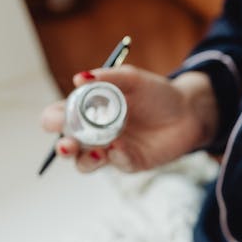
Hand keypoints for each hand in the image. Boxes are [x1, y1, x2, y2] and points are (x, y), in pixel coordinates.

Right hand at [40, 67, 215, 171]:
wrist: (188, 111)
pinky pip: (117, 164)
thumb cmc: (157, 93)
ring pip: (85, 163)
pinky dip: (116, 156)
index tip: (56, 119)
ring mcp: (111, 150)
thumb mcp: (132, 79)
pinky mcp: (130, 162)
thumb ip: (107, 78)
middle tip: (68, 145)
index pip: (60, 117)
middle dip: (63, 147)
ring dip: (85, 160)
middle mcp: (95, 133)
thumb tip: (79, 78)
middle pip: (67, 145)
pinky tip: (120, 147)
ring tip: (97, 152)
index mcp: (88, 111)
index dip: (52, 119)